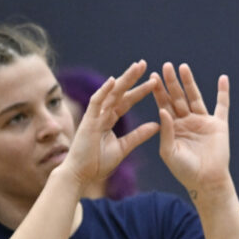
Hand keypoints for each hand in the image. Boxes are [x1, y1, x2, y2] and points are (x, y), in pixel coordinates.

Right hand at [62, 61, 159, 188]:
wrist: (81, 175)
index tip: (154, 81)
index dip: (140, 91)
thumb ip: (139, 135)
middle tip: (144, 63)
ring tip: (136, 67)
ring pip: (110, 93)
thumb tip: (157, 125)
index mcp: (109, 119)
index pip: (127, 101)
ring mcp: (94, 116)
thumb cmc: (98, 163)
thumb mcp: (123, 147)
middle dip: (132, 78)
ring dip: (123, 79)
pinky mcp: (88, 121)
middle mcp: (102, 114)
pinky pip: (96, 103)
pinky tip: (113, 80)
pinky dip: (104, 91)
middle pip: (119, 92)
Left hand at [152, 63, 230, 191]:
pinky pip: (222, 106)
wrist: (206, 181)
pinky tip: (223, 79)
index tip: (152, 77)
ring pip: (195, 97)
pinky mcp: (218, 124)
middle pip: (178, 97)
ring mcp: (203, 121)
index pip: (163, 104)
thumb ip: (166, 131)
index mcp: (172, 127)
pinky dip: (223, 93)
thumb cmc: (184, 170)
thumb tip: (162, 110)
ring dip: (190, 82)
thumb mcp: (169, 151)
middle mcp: (186, 121)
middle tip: (166, 66)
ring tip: (184, 67)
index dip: (158, 91)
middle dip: (172, 82)